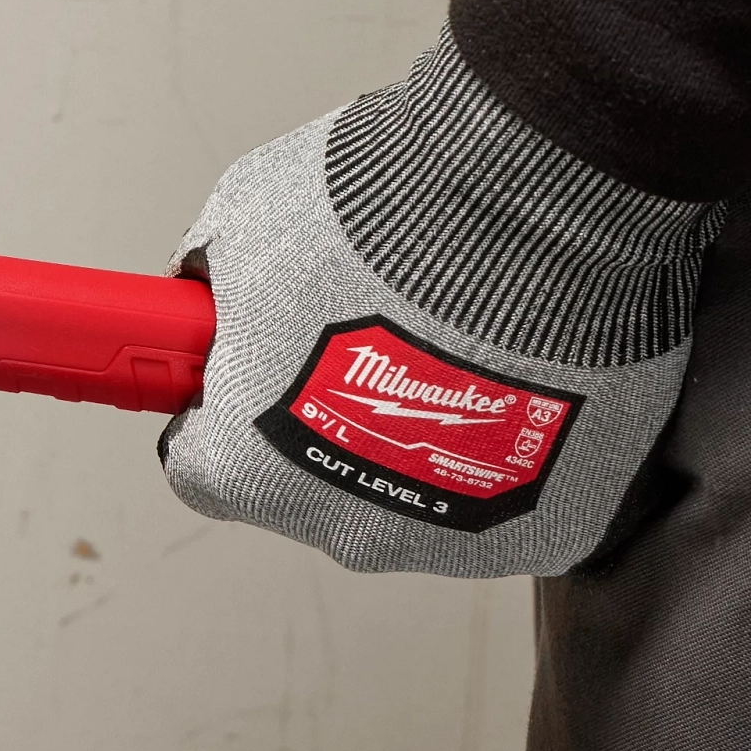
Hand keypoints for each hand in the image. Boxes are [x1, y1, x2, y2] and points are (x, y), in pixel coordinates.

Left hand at [162, 34, 719, 581]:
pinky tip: (522, 373)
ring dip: (426, 432)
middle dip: (330, 416)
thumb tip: (209, 295)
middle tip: (366, 333)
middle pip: (313, 485)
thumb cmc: (383, 219)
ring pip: (416, 494)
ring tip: (453, 336)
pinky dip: (513, 445)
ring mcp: (449, 542)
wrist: (528, 208)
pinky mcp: (546, 534)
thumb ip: (214, 285)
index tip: (249, 368)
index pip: (204, 465)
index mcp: (245, 470)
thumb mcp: (241, 222)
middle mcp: (341, 527)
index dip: (224, 406)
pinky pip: (511, 498)